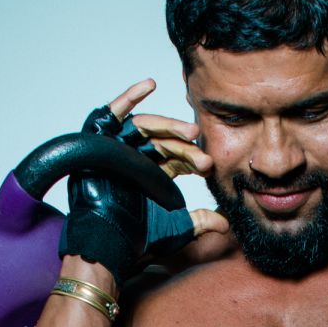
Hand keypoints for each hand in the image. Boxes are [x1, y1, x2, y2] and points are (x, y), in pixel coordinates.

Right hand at [107, 79, 228, 236]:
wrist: (109, 241)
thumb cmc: (137, 237)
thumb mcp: (176, 228)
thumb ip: (200, 222)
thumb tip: (227, 224)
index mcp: (153, 174)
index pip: (177, 157)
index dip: (192, 158)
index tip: (208, 165)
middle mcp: (137, 157)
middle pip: (164, 141)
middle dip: (185, 146)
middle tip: (203, 153)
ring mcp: (118, 147)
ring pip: (146, 127)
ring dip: (168, 126)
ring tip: (189, 132)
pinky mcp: (100, 141)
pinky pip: (112, 114)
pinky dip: (129, 97)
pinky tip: (149, 85)